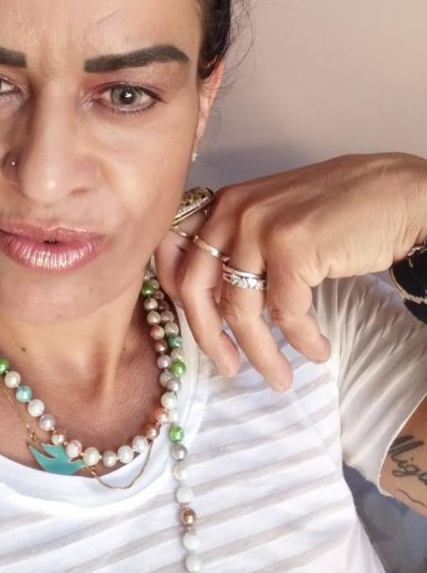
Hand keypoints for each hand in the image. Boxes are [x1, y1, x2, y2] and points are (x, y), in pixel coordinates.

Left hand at [154, 152, 426, 391]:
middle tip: (229, 369)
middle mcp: (234, 210)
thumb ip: (242, 244)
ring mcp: (260, 227)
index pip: (173, 250)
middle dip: (208, 337)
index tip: (197, 328)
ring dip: (261, 353)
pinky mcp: (292, 249)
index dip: (174, 294)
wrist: (399, 194)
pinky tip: (318, 349)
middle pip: (195, 286)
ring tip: (280, 377)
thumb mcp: (276, 215)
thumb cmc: (344, 210)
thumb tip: (216, 301)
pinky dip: (302, 340)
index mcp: (226, 201)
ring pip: (241, 309)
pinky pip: (285, 314)